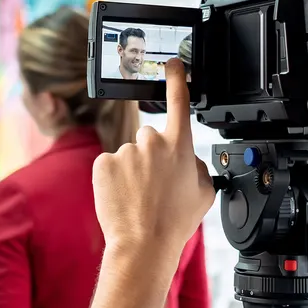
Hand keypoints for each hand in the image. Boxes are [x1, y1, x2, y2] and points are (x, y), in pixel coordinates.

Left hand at [85, 58, 214, 307]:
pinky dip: (112, 180)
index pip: (180, 102)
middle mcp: (152, 142)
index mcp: (179, 146)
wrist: (144, 244)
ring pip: (128, 155)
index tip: (172, 64)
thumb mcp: (204, 193)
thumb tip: (188, 159)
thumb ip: (197, 166)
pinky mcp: (102, 162)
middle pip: (149, 138)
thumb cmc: (174, 222)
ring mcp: (126, 151)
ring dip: (130, 172)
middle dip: (149, 157)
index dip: (176, 79)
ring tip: (138, 199)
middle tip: (154, 187)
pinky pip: (108, 166)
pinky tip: (122, 198)